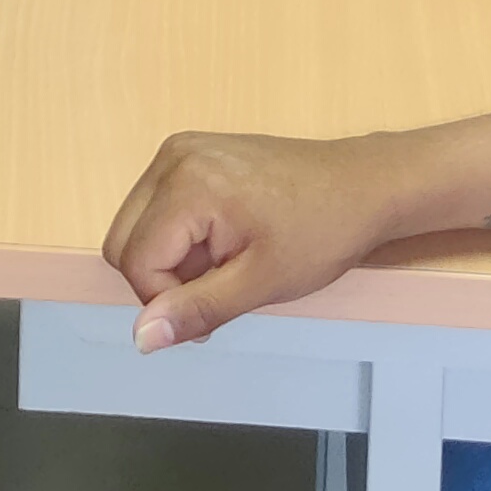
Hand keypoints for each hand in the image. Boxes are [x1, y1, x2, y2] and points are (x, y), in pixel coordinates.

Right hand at [104, 130, 410, 353]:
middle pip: (126, 241)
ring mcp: (181, 151)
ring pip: (138, 227)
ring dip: (172, 260)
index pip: (136, 260)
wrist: (364, 186)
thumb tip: (142, 339)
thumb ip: (196, 310)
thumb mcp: (260, 283)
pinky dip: (181, 238)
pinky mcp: (191, 154)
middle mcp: (173, 158)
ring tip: (226, 265)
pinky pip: (158, 208)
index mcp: (187, 184)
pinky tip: (224, 243)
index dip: (166, 301)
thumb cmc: (321, 233)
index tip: (215, 311)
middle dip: (164, 280)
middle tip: (220, 290)